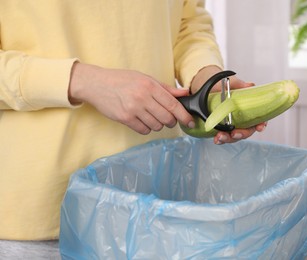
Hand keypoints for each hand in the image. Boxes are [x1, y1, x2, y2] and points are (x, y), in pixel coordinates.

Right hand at [68, 62, 193, 134]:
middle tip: (168, 118)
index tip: (190, 122)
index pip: (173, 105)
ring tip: (151, 116)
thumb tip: (185, 93)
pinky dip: (146, 128)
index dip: (184, 116)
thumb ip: (166, 88)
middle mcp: (143, 97)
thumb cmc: (122, 80)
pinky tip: (142, 120)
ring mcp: (133, 109)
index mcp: (150, 86)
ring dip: (158, 124)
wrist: (96, 84)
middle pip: (167, 119)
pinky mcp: (125, 118)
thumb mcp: (145, 78)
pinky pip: (144, 130)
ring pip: (156, 126)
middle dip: (171, 121)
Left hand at [190, 66, 267, 144]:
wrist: (205, 85)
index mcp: (249, 108)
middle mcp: (243, 118)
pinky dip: (221, 139)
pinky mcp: (222, 128)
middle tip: (234, 133)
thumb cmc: (221, 84)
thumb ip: (240, 85)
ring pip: (235, 136)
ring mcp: (232, 124)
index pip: (259, 118)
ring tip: (220, 137)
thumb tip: (249, 86)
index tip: (259, 127)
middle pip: (247, 131)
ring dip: (229, 139)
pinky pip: (224, 136)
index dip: (261, 124)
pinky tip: (216, 139)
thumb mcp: (232, 82)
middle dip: (241, 134)